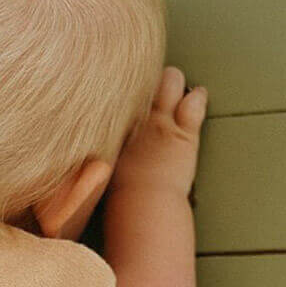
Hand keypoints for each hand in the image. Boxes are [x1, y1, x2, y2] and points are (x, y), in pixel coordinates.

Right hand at [109, 66, 207, 201]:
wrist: (143, 207)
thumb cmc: (122, 199)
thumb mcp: (99, 174)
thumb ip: (97, 159)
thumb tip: (87, 161)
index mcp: (114, 128)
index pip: (118, 95)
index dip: (124, 93)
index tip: (125, 94)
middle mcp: (137, 118)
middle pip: (143, 79)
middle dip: (149, 79)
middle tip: (154, 89)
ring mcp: (161, 123)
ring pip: (170, 79)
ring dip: (174, 83)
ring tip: (177, 91)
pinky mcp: (185, 133)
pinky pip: (194, 101)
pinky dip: (198, 97)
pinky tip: (198, 96)